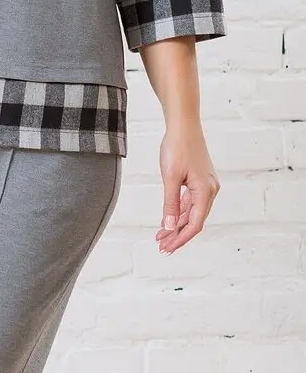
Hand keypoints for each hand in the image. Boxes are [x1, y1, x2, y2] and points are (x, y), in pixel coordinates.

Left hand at [156, 122, 219, 254]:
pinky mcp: (200, 180)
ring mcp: (206, 185)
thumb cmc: (177, 147)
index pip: (194, 224)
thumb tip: (168, 227)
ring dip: (177, 224)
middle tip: (161, 246)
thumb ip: (170, 203)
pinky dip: (179, 211)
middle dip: (177, 234)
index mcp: (206, 192)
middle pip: (194, 220)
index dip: (180, 238)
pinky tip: (169, 219)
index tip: (167, 247)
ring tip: (161, 235)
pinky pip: (191, 202)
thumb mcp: (170, 177)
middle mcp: (210, 191)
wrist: (183, 125)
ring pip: (192, 212)